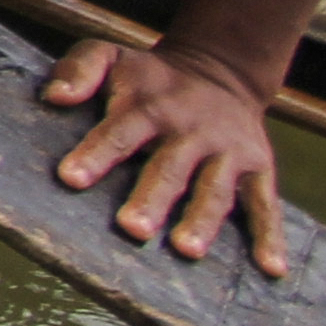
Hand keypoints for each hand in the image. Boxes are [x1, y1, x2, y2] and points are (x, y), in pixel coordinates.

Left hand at [42, 37, 291, 275]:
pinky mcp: (260, 169)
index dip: (97, 153)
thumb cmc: (149, 77)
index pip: (120, 131)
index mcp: (149, 105)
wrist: (220, 71)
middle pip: (170, 167)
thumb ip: (80, 69)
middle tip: (132, 229)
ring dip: (202, 221)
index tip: (70, 178)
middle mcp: (191, 130)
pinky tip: (271, 269)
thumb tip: (54, 96)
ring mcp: (228, 152)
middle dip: (151, 198)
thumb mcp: (111, 56)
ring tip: (185, 250)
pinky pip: (266, 206)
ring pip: (216, 190)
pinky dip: (271, 237)